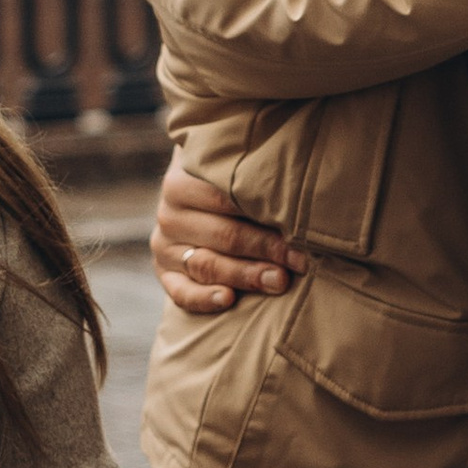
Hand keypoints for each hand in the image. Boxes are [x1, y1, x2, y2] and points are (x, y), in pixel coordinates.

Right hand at [153, 154, 301, 317]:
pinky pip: (181, 293)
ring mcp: (164, 245)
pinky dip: (203, 298)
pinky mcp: (164, 273)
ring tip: (278, 281)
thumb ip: (255, 171)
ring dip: (246, 275)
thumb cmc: (231, 182)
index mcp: (182, 180)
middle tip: (299, 261)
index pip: (227, 199)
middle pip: (224, 235)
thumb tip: (295, 186)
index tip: (303, 229)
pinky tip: (228, 300)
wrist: (198, 197)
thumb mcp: (234, 168)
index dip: (268, 214)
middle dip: (266, 249)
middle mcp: (170, 213)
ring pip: (206, 265)